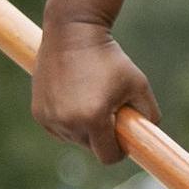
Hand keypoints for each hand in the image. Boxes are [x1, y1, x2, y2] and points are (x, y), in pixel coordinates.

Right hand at [30, 18, 151, 166]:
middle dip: (103, 134)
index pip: (109, 156)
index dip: (120, 149)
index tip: (124, 135)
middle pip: (92, 148)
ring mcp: (50, 118)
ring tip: (90, 97)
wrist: (72, 32)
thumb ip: (150, 115)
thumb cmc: (109, 58)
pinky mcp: (38, 113)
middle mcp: (68, 122)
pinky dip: (68, 120)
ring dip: (85, 127)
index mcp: (93, 118)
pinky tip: (73, 97)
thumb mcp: (139, 85)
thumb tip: (149, 139)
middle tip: (108, 107)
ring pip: (75, 139)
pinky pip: (59, 129)